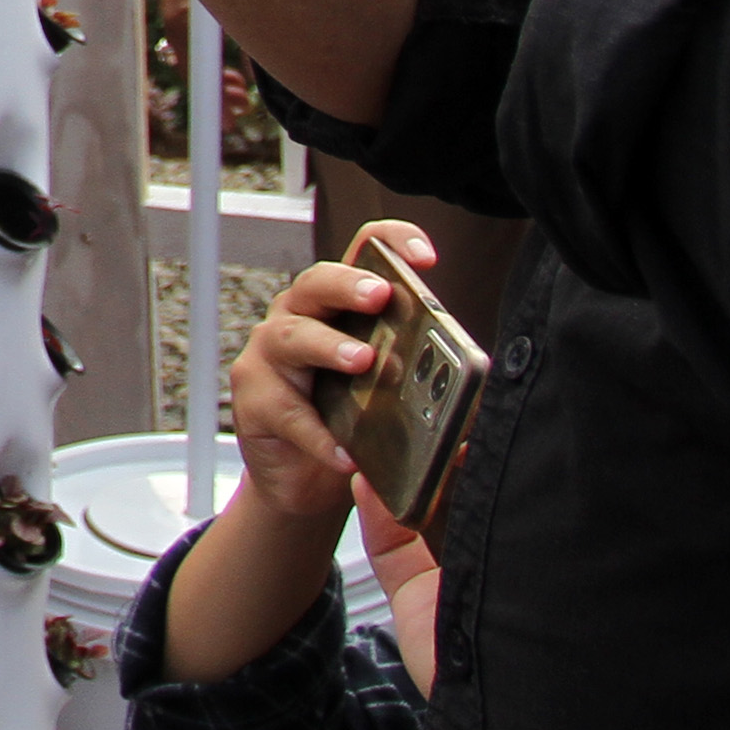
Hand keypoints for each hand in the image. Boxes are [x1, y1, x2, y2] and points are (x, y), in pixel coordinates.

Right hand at [225, 243, 421, 530]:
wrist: (305, 486)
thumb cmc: (350, 428)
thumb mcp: (390, 398)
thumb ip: (424, 390)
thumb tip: (474, 406)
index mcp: (339, 308)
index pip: (361, 254)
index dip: (392, 243)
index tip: (426, 257)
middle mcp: (299, 319)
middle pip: (316, 283)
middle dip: (348, 284)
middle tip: (379, 295)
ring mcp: (270, 357)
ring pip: (293, 337)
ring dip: (329, 346)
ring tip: (362, 362)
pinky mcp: (254, 402)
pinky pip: (287, 413)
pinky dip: (319, 436)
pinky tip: (345, 455)